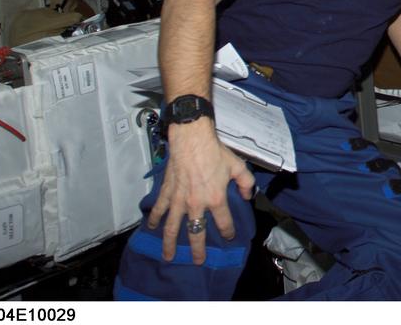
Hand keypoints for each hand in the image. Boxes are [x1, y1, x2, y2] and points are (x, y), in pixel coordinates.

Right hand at [147, 120, 254, 263]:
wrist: (192, 140)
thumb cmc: (215, 152)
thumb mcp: (238, 166)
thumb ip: (246, 183)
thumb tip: (248, 196)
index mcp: (216, 199)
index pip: (223, 223)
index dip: (228, 231)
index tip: (229, 236)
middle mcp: (196, 205)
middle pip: (196, 233)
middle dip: (197, 249)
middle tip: (197, 261)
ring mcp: (179, 200)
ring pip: (172, 227)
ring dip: (170, 243)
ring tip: (168, 256)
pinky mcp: (167, 192)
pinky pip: (159, 209)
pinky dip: (154, 219)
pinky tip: (152, 227)